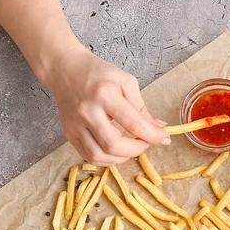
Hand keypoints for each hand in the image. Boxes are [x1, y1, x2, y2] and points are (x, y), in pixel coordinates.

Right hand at [44, 48, 169, 165]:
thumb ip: (141, 107)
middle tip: (145, 143)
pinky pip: (88, 156)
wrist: (64, 69)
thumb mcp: (125, 81)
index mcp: (104, 94)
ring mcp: (75, 125)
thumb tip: (158, 128)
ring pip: (98, 156)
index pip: (132, 124)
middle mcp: (87, 111)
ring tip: (130, 148)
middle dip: (136, 150)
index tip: (165, 139)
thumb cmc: (97, 73)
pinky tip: (115, 151)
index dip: (152, 136)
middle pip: (113, 145)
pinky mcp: (69, 134)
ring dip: (121, 158)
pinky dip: (106, 159)